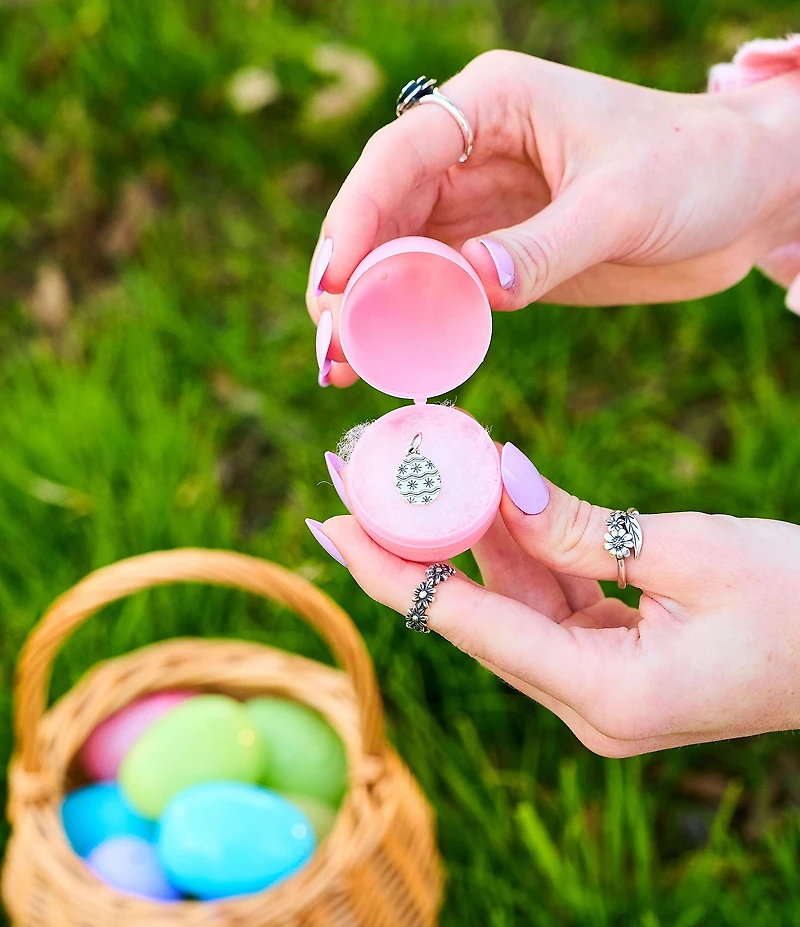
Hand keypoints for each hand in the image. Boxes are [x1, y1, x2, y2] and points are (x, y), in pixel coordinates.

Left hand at [307, 444, 799, 755]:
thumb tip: (495, 480)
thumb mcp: (691, 553)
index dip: (390, 572)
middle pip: (476, 618)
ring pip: (509, 607)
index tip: (329, 525)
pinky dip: (520, 553)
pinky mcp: (614, 667)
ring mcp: (601, 691)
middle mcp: (590, 709)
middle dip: (416, 546)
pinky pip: (548, 605)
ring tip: (411, 475)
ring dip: (468, 541)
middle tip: (358, 481)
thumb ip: (579, 527)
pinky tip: (487, 500)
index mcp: (607, 698)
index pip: (468, 626)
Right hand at [308, 51, 799, 385]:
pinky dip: (413, 324)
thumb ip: (543, 247)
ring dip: (371, 309)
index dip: (355, 222)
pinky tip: (392, 359)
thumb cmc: (696, 171)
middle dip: (349, 277)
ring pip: (402, 255)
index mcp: (492, 104)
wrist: (746, 197)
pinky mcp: (500, 252)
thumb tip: (473, 289)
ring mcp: (483, 205)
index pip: (398, 158)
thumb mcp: (622, 202)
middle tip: (330, 341)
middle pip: (383, 212)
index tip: (333, 287)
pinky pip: (441, 288)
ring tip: (343, 364)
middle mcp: (473, 150)